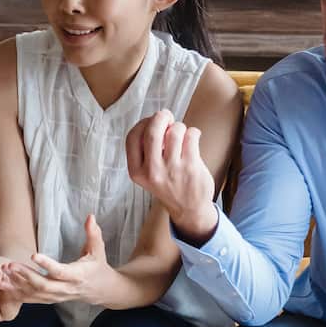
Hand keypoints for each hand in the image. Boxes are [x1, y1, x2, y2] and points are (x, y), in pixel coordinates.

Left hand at [5, 215, 109, 307]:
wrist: (100, 289)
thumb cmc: (97, 266)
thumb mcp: (98, 249)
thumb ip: (93, 233)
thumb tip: (90, 216)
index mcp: (78, 275)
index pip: (60, 271)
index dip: (47, 264)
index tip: (33, 254)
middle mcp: (66, 288)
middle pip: (43, 285)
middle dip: (25, 276)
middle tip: (9, 265)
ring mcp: (57, 297)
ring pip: (35, 294)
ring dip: (17, 285)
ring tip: (2, 273)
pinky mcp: (50, 300)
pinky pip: (31, 299)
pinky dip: (16, 293)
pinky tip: (2, 285)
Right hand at [125, 110, 217, 240]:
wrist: (189, 209)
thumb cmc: (168, 185)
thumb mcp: (146, 174)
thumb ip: (146, 150)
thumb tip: (157, 120)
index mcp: (137, 171)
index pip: (132, 137)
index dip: (142, 123)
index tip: (150, 122)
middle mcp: (152, 171)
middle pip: (152, 130)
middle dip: (161, 117)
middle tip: (167, 116)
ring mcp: (172, 169)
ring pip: (174, 131)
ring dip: (179, 126)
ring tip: (182, 134)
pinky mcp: (191, 167)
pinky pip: (191, 136)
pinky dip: (193, 132)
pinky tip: (193, 138)